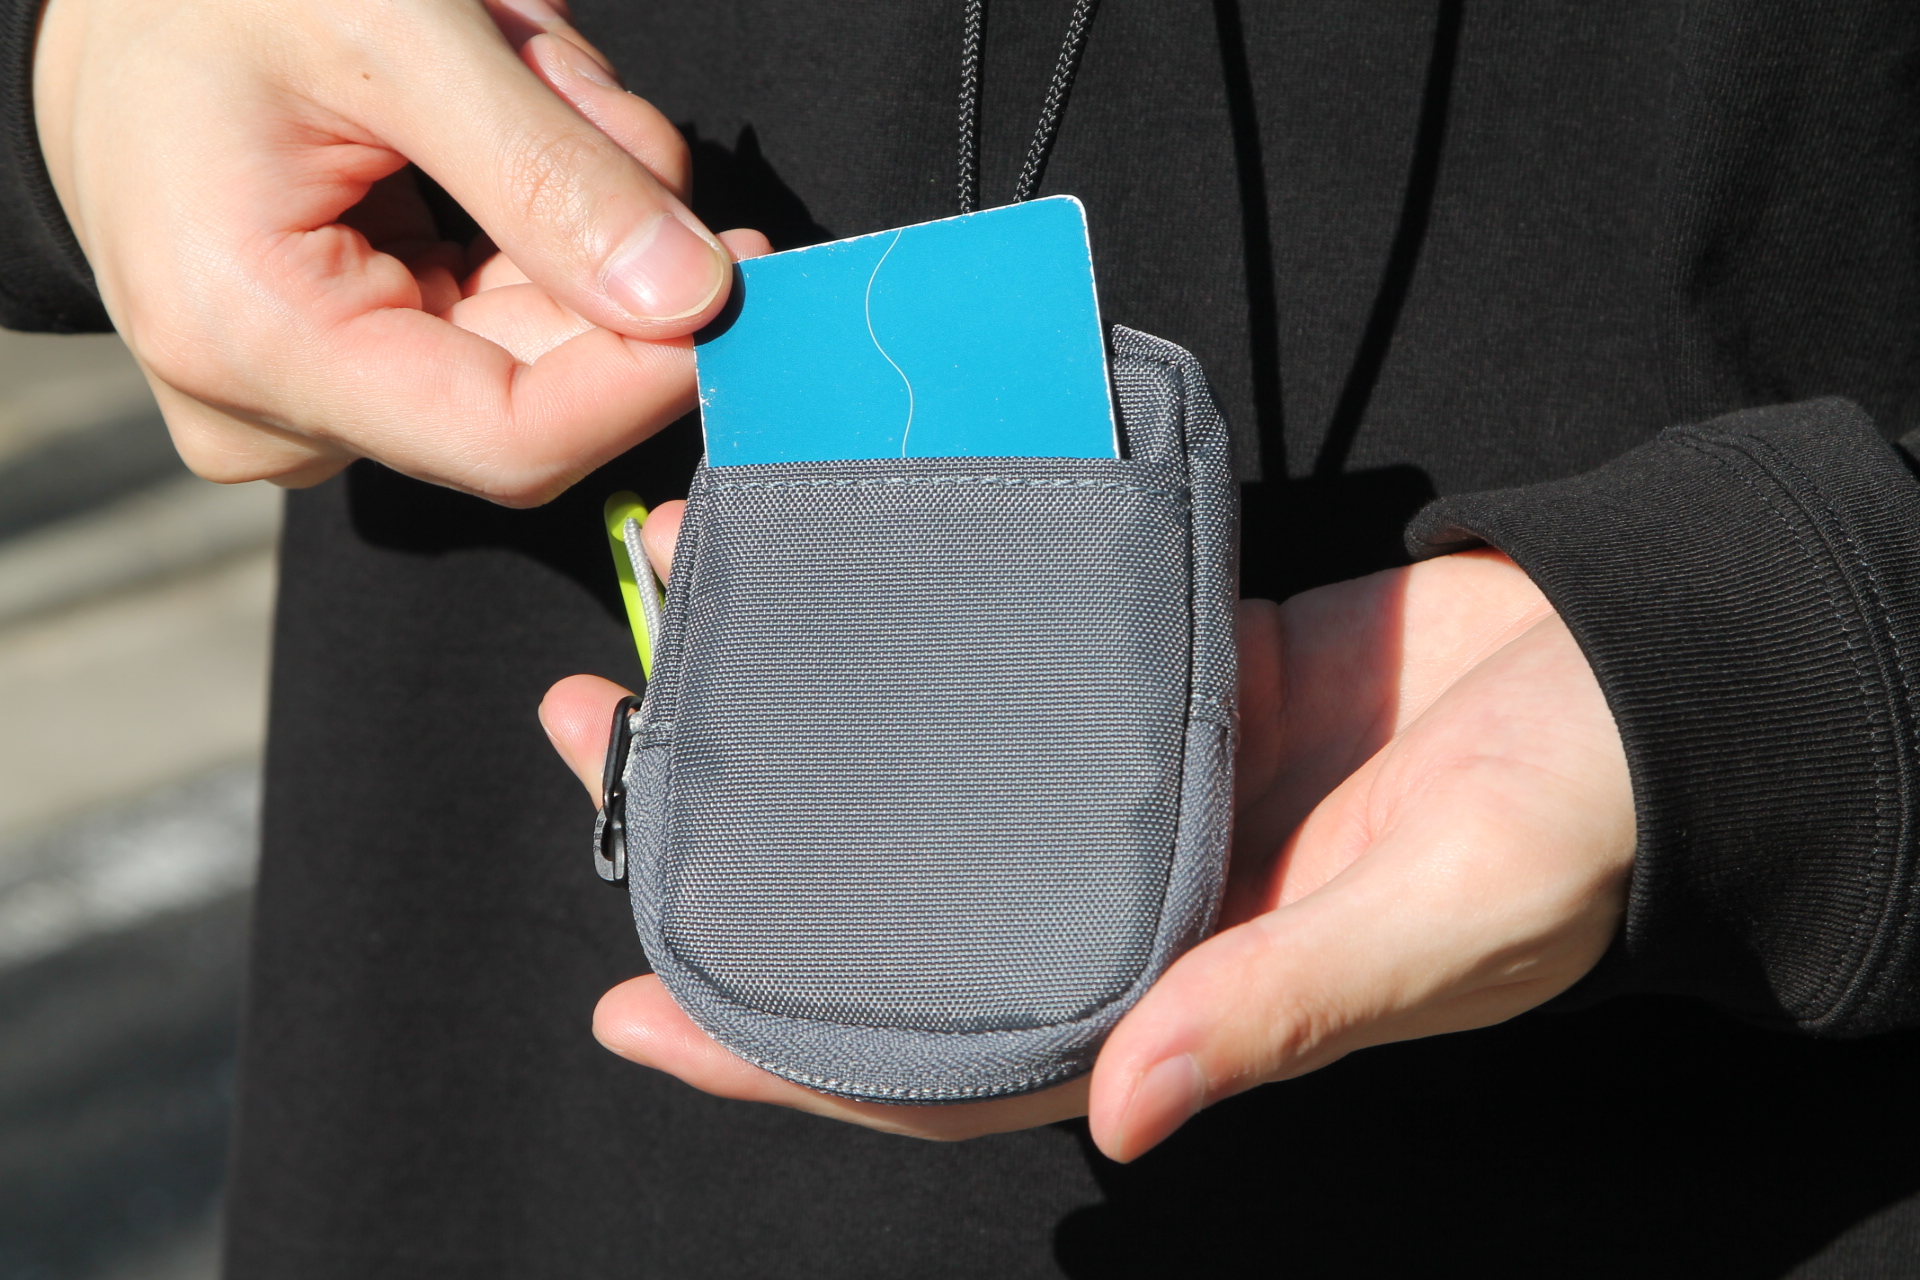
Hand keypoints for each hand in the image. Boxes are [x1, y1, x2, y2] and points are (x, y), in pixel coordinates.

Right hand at [34, 0, 768, 500]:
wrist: (114, 3)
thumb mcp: (390, 26)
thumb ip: (546, 172)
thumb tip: (692, 301)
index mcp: (251, 337)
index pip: (511, 437)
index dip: (649, 374)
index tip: (742, 280)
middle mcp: (272, 409)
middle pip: (535, 386)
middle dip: (601, 245)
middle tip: (581, 94)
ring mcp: (306, 405)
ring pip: (530, 346)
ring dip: (567, 213)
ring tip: (509, 77)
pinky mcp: (342, 374)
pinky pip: (494, 325)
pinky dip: (532, 223)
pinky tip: (487, 126)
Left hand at [540, 512, 1633, 1155]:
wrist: (1640, 675)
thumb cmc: (1572, 819)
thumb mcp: (1442, 918)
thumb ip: (1284, 1002)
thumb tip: (1132, 1113)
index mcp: (1173, 991)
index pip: (944, 1053)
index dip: (784, 1055)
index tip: (635, 1011)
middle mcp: (1128, 897)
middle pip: (895, 896)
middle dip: (737, 844)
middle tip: (596, 737)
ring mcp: (1136, 781)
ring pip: (934, 766)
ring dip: (805, 705)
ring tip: (677, 607)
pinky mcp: (1164, 676)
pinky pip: (1012, 657)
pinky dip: (922, 614)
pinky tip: (843, 552)